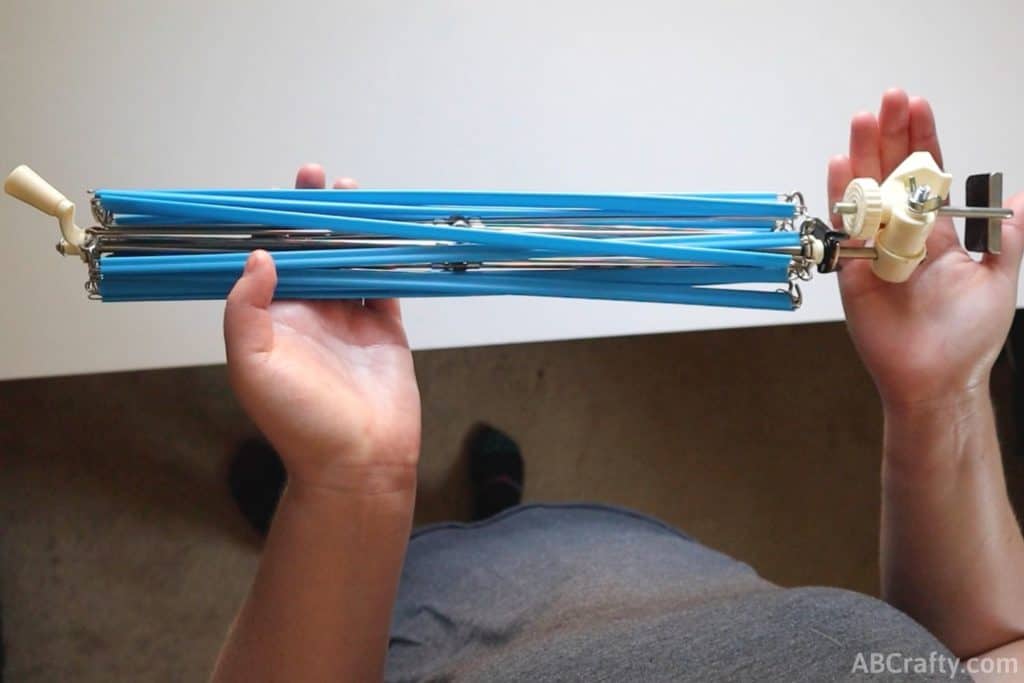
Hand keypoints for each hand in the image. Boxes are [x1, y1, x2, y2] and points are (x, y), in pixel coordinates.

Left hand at [223, 164, 420, 493]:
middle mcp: (310, 314)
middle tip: (321, 179)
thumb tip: (260, 255)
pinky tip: (389, 230)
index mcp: (274, 320)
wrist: (357, 463)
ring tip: (356, 194)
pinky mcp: (385, 330)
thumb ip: (246, 308)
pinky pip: (386, 284)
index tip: (280, 192)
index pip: (272, 259)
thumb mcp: (251, 365)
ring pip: (351, 261)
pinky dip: (388, 257)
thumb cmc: (298, 423)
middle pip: (313, 252)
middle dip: (316, 215)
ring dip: (353, 229)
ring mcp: (349, 321)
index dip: (275, 224)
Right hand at [828, 89, 1023, 409]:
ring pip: (866, 194)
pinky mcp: (852, 272)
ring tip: (863, 120)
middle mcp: (900, 236)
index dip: (922, 138)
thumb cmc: (967, 337)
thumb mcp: (1000, 280)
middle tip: (888, 100)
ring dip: (862, 156)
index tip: (918, 106)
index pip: (926, 175)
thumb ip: (1008, 237)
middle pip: (891, 175)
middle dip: (889, 135)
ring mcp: (873, 252)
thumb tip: (1016, 199)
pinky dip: (842, 197)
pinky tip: (839, 166)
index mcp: (934, 234)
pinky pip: (845, 230)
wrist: (938, 379)